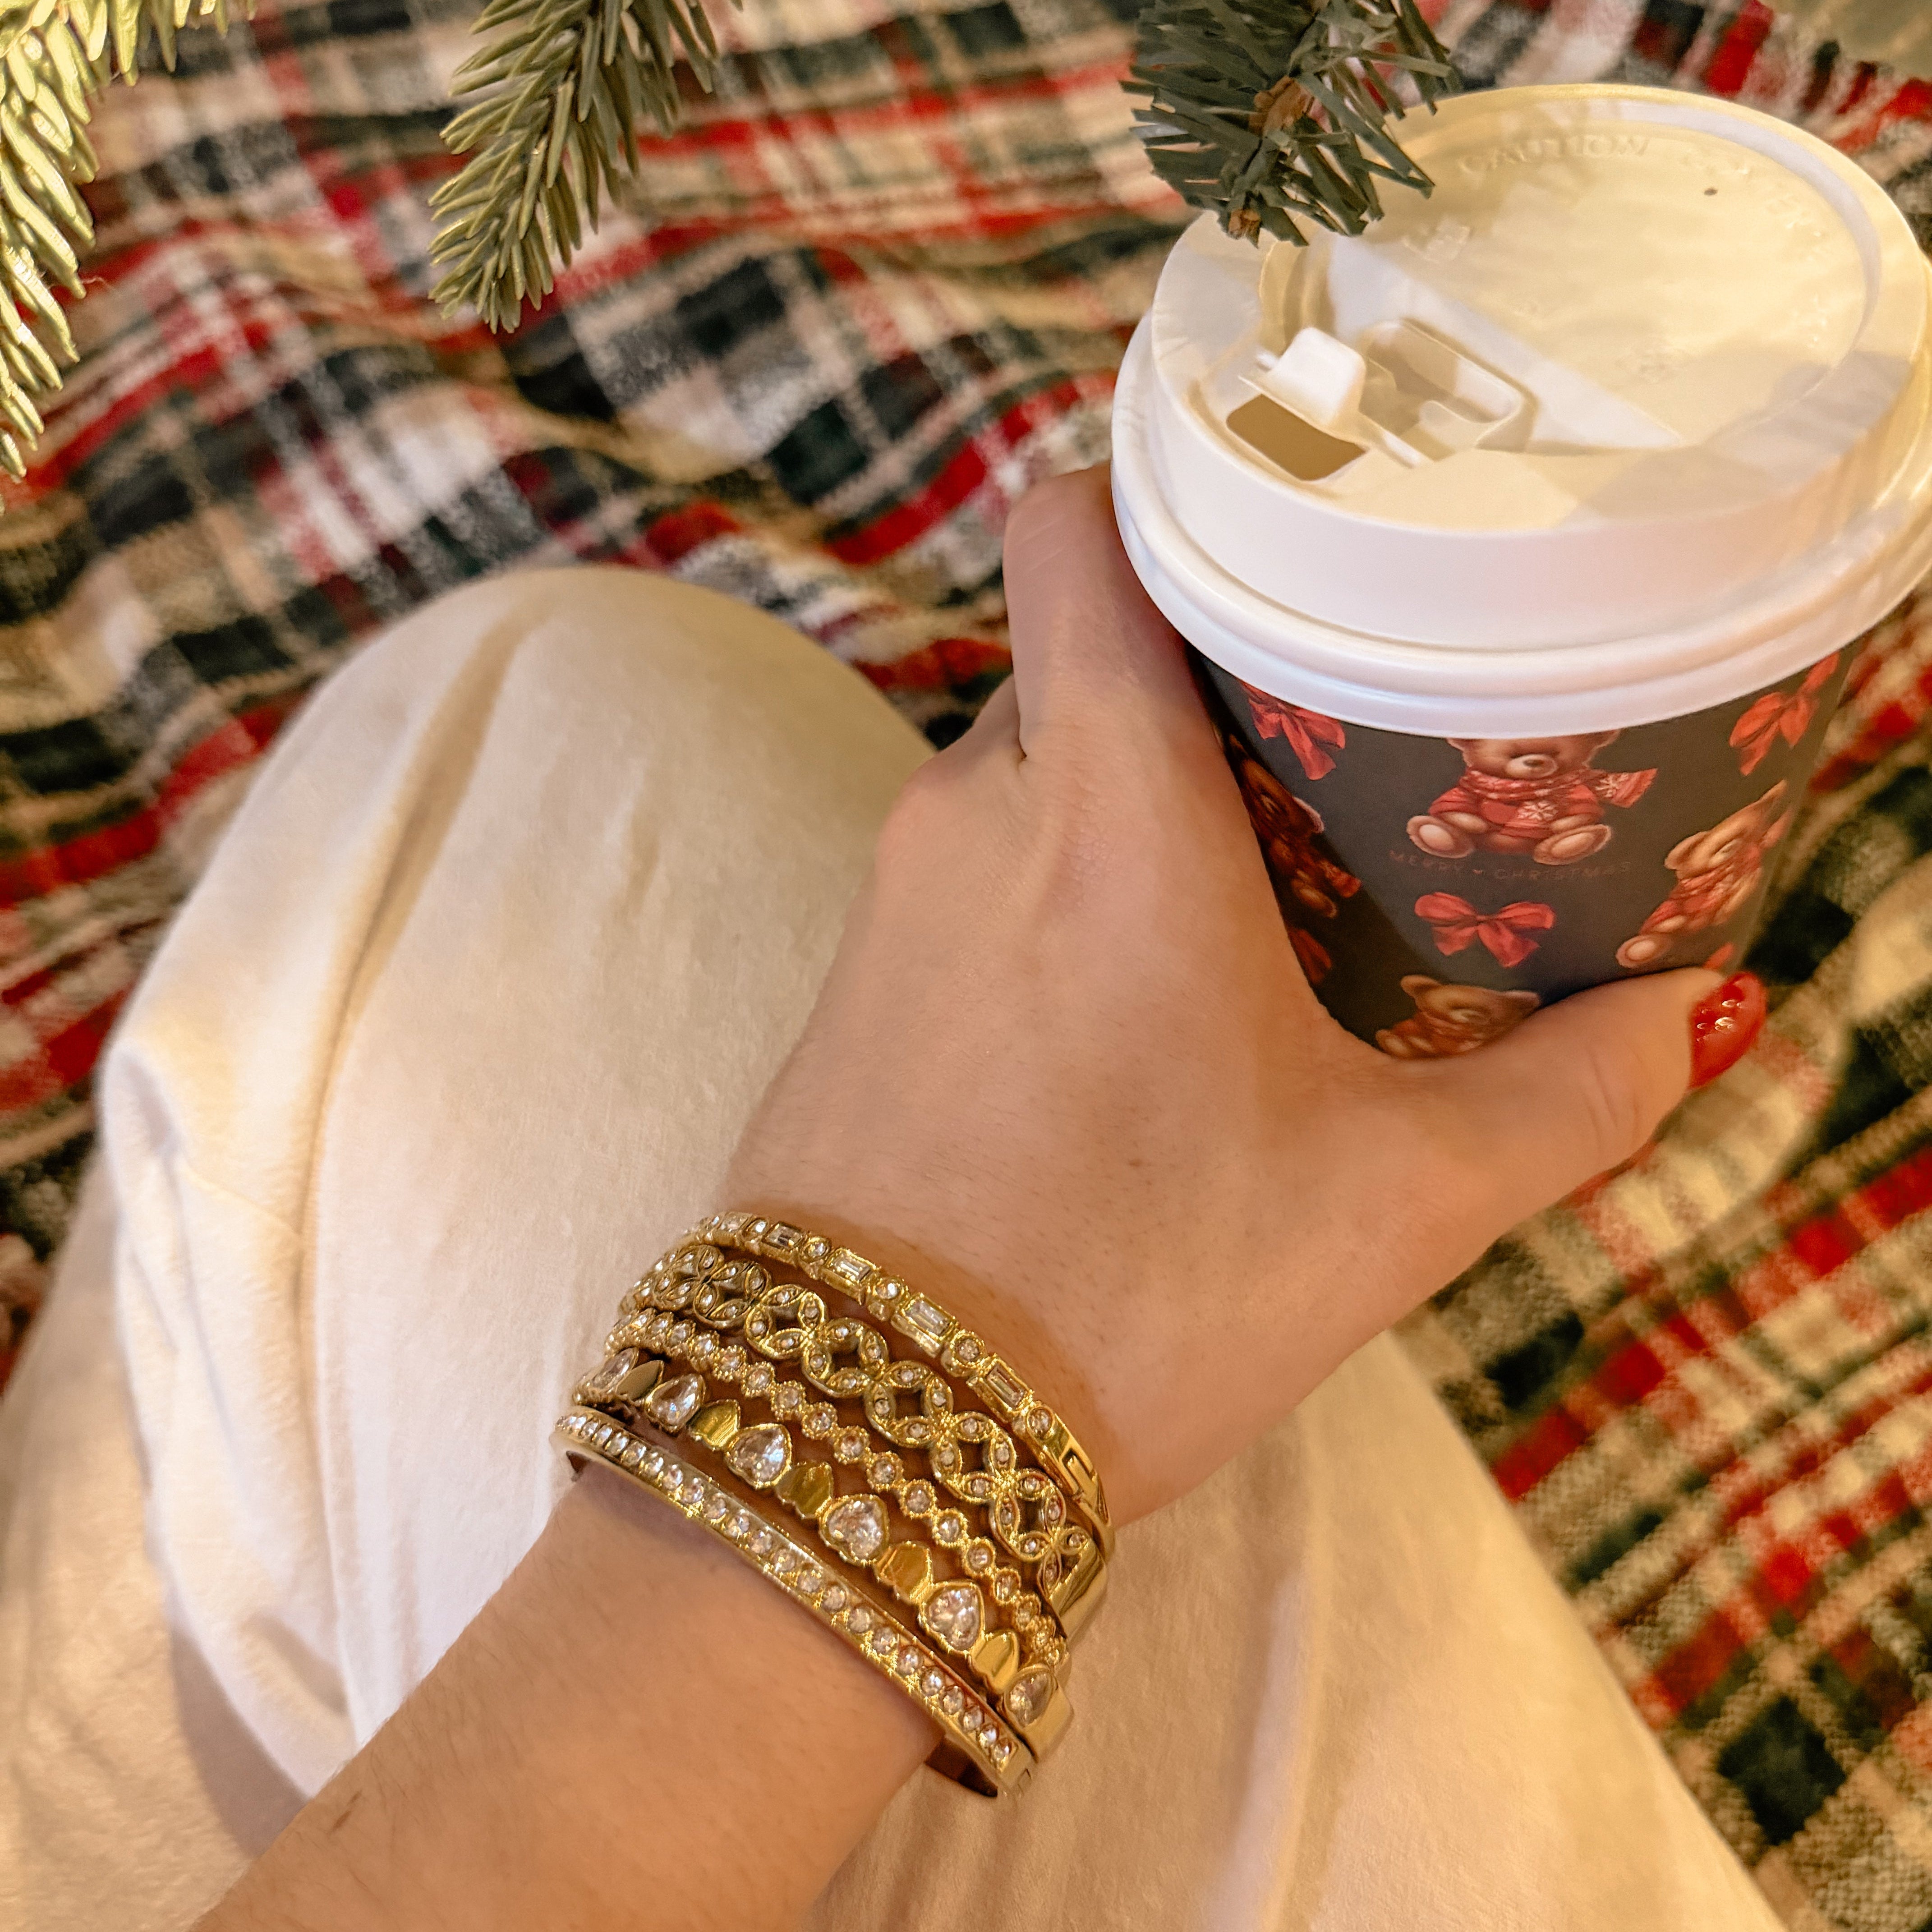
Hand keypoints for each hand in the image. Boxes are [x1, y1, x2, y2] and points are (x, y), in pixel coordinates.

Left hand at [729, 465, 1725, 1523]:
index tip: (1267, 524)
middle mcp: (973, 809)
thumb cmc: (1135, 1296)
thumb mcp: (1391, 1200)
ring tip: (1246, 885)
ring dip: (1126, 795)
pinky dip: (1051, 884)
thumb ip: (1565, 1093)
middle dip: (1191, 673)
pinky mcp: (851, 981)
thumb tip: (1691, 1014)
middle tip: (1319, 738)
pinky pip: (964, 871)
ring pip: (1020, 765)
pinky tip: (1129, 993)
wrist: (880, 1435)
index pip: (1073, 523)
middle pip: (1075, 648)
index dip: (1154, 480)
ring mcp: (891, 896)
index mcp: (1104, 801)